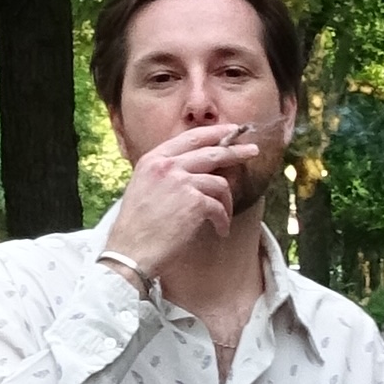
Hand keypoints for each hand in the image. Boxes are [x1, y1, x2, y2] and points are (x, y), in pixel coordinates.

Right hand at [106, 120, 278, 278]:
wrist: (130, 252)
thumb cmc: (136, 229)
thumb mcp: (143, 189)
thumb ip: (164, 175)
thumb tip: (191, 173)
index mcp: (153, 160)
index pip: (189, 138)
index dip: (214, 133)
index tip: (231, 132)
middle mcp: (167, 166)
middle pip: (211, 152)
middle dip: (235, 151)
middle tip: (252, 151)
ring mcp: (181, 182)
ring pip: (219, 183)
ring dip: (227, 202)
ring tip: (224, 217)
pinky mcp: (194, 202)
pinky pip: (218, 207)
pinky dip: (222, 220)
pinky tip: (220, 230)